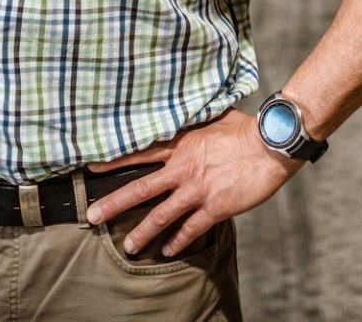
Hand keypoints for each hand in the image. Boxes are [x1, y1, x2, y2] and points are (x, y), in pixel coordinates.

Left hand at [83, 111, 301, 255]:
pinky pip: (191, 228)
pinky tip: (169, 250)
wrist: (270, 145)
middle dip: (113, 204)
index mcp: (180, 144)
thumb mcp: (213, 117)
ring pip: (161, 215)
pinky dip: (178, 240)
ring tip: (128, 247)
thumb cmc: (245, 128)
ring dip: (142, 232)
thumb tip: (184, 112)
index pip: (139, 153)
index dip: (113, 161)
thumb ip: (194, 121)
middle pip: (140, 189)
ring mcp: (197, 190)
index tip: (91, 170)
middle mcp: (183, 169)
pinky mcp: (215, 206)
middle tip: (92, 216)